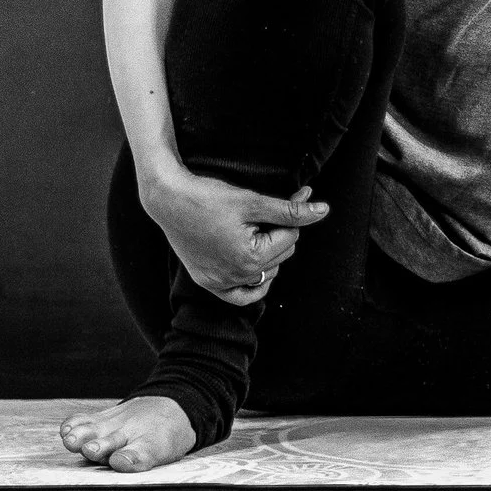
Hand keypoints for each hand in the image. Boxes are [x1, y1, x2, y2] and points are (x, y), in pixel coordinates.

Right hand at [138, 164, 329, 305]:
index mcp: (250, 258)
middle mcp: (235, 277)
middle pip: (280, 256)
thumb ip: (290, 210)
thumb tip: (323, 211)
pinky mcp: (206, 282)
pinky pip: (239, 295)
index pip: (291, 238)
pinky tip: (257, 267)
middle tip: (268, 211)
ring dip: (268, 254)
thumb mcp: (253, 201)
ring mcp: (219, 283)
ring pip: (265, 273)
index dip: (293, 215)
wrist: (167, 199)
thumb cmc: (208, 196)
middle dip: (280, 233)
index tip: (295, 194)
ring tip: (254, 229)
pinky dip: (251, 284)